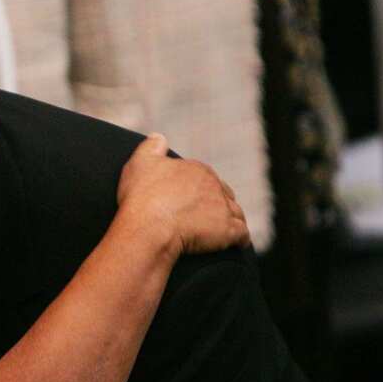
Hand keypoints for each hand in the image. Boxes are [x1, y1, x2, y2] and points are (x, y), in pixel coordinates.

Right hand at [116, 134, 249, 256]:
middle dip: (216, 203)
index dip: (196, 189)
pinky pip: (242, 235)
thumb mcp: (140, 162)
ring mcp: (223, 208)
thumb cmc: (142, 197)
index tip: (187, 201)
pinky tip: (235, 245)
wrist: (149, 227)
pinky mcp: (228, 231)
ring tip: (220, 232)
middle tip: (203, 217)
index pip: (203, 178)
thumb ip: (151, 147)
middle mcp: (214, 185)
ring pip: (235, 212)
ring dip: (230, 220)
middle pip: (222, 194)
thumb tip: (159, 137)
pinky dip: (240, 239)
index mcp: (195, 170)